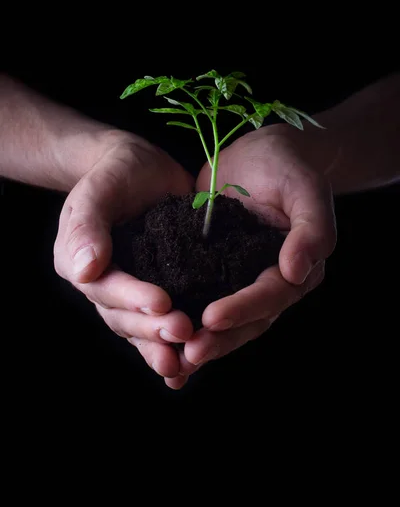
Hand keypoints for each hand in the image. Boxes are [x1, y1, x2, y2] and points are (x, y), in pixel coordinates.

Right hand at [54, 131, 193, 378]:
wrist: (141, 169)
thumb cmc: (116, 172)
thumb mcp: (99, 188)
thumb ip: (87, 225)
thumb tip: (84, 270)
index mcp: (80, 263)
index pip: (105, 288)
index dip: (132, 299)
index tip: (162, 304)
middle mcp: (103, 284)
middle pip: (123, 317)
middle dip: (152, 330)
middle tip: (184, 332)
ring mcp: (131, 290)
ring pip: (141, 329)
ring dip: (161, 348)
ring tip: (186, 365)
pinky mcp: (160, 288)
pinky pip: (159, 323)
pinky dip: (170, 347)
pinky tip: (187, 370)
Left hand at [165, 124, 335, 388]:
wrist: (257, 153)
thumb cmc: (287, 166)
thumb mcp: (306, 189)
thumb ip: (312, 229)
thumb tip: (298, 272)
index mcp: (296, 269)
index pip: (271, 296)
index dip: (243, 309)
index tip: (211, 319)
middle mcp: (269, 281)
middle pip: (247, 320)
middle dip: (218, 339)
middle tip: (188, 354)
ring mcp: (239, 278)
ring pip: (223, 319)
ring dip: (199, 340)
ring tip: (171, 360)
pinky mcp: (212, 268)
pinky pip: (199, 298)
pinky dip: (182, 318)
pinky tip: (156, 334)